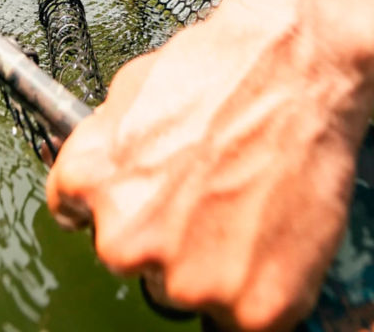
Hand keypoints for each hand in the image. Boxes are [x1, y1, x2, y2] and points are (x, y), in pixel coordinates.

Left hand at [46, 0, 373, 330]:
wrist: (297, 66)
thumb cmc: (224, 67)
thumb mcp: (131, 87)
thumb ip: (103, 143)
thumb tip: (102, 165)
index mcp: (90, 184)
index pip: (76, 214)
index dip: (114, 198)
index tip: (139, 196)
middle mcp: (126, 239)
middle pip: (132, 254)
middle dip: (161, 229)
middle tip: (204, 192)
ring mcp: (189, 279)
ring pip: (186, 287)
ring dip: (208, 261)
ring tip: (243, 204)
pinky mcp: (252, 307)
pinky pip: (241, 315)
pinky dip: (257, 284)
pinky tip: (268, 230)